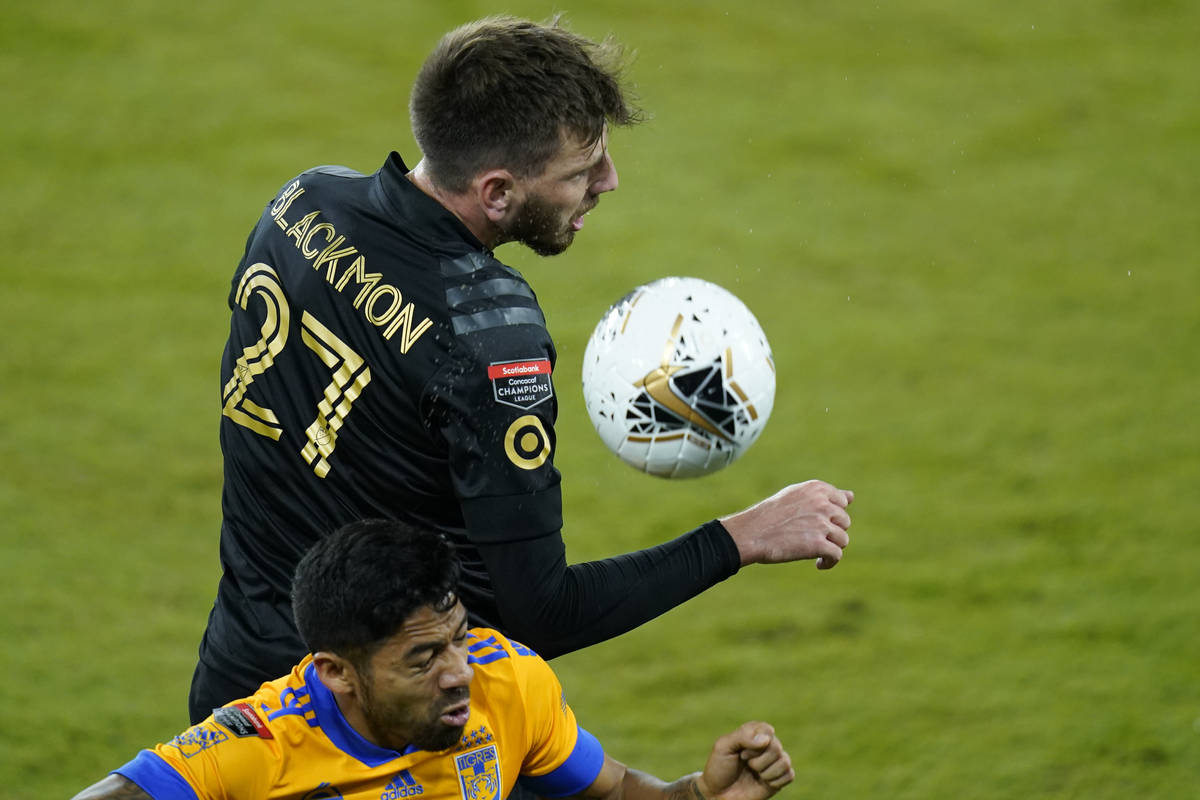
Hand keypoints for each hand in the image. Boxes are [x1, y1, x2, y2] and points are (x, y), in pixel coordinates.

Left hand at [695, 722, 793, 799]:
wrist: (719, 794)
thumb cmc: (719, 768)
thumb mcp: (723, 746)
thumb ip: (743, 736)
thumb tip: (766, 739)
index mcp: (754, 733)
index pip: (767, 730)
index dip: (755, 743)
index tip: (742, 753)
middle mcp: (767, 745)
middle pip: (776, 747)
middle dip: (758, 760)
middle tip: (746, 764)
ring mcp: (774, 762)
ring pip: (785, 761)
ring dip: (766, 771)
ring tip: (754, 773)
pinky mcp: (779, 778)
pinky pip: (789, 775)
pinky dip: (775, 781)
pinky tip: (763, 782)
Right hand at [719, 480, 853, 567]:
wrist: (750, 533)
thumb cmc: (769, 515)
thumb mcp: (796, 496)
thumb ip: (823, 496)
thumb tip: (851, 496)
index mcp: (816, 489)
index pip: (842, 502)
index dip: (831, 516)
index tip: (817, 524)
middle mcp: (822, 504)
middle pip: (844, 521)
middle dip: (832, 531)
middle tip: (812, 539)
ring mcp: (822, 524)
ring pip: (843, 539)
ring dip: (831, 547)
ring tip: (816, 553)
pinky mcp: (819, 544)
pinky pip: (837, 555)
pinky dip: (829, 562)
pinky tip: (819, 564)